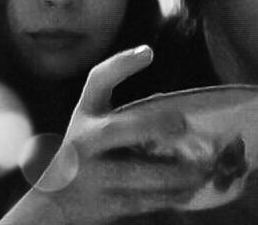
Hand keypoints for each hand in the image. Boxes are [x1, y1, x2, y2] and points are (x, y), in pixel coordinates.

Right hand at [0, 46, 203, 224]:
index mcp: (86, 115)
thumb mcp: (91, 117)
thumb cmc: (85, 148)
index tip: (149, 52)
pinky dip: (171, 196)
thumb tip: (158, 71)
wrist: (54, 201)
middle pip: (116, 129)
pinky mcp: (106, 206)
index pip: (97, 81)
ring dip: (174, 172)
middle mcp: (84, 143)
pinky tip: (190, 188)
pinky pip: (144, 202)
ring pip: (137, 174)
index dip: (122, 64)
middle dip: (151, 125)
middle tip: (183, 123)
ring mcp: (93, 177)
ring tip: (203, 167)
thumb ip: (121, 100)